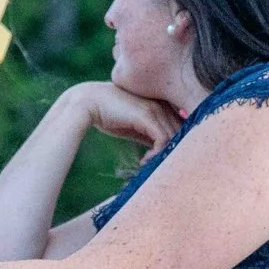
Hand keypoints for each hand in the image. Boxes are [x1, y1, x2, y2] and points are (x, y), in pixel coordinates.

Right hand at [67, 81, 182, 155]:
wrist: (86, 102)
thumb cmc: (105, 114)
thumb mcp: (132, 125)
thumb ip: (147, 133)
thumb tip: (159, 150)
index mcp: (159, 103)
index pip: (179, 126)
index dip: (175, 144)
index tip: (160, 159)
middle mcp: (161, 103)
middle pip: (182, 131)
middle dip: (173, 152)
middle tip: (158, 167)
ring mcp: (155, 108)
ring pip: (175, 136)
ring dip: (163, 156)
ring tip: (148, 166)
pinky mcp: (148, 116)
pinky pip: (164, 140)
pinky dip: (156, 155)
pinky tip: (143, 161)